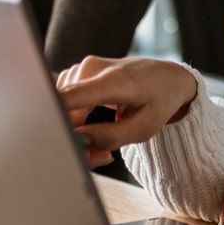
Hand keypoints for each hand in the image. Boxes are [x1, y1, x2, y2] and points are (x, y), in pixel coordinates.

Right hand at [55, 56, 198, 167]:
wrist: (167, 78)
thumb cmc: (158, 102)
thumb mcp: (143, 128)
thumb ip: (109, 137)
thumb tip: (77, 141)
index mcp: (114, 81)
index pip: (69, 97)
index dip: (56, 121)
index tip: (59, 144)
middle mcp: (92, 68)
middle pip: (63, 109)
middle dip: (72, 136)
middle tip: (98, 157)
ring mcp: (83, 67)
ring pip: (61, 107)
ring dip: (73, 130)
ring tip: (99, 143)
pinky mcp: (78, 72)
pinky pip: (65, 101)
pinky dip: (74, 120)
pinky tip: (92, 129)